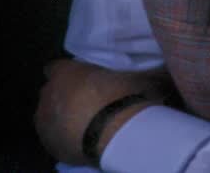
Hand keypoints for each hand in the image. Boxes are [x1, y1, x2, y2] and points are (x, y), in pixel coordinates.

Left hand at [34, 59, 175, 164]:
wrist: (117, 132)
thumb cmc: (127, 97)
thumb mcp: (141, 77)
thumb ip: (149, 69)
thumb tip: (166, 65)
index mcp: (64, 71)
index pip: (55, 68)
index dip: (69, 76)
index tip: (84, 83)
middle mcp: (48, 90)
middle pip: (52, 92)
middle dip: (65, 97)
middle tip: (89, 107)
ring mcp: (43, 116)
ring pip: (49, 114)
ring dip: (61, 118)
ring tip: (85, 127)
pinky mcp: (47, 141)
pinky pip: (52, 137)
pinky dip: (61, 138)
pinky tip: (79, 143)